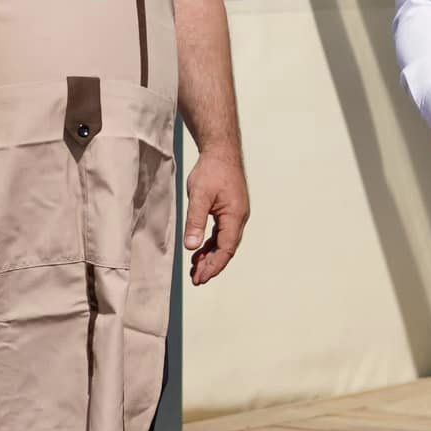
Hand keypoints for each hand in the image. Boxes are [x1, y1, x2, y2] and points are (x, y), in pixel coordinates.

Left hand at [184, 148, 248, 285]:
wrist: (221, 151)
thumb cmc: (211, 171)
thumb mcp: (199, 196)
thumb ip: (195, 222)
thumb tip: (191, 246)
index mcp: (235, 216)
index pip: (226, 248)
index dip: (214, 265)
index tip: (200, 278)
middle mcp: (239, 217)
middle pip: (227, 249)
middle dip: (212, 265)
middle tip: (196, 280)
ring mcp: (236, 214)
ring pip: (224, 242)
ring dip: (211, 256)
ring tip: (195, 269)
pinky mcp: (230, 210)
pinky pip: (222, 233)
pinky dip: (211, 244)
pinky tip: (199, 251)